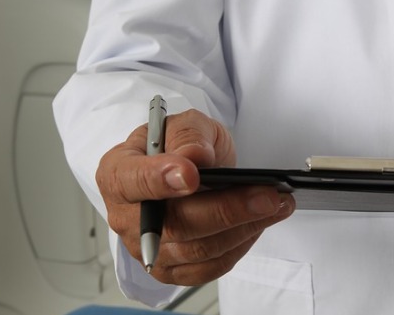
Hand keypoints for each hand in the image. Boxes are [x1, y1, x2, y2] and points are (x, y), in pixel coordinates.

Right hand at [96, 109, 295, 284]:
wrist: (188, 169)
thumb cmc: (180, 146)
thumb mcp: (185, 124)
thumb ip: (188, 134)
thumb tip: (194, 156)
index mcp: (117, 174)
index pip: (131, 181)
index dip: (159, 180)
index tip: (191, 175)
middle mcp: (126, 218)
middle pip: (173, 224)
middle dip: (225, 210)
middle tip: (266, 195)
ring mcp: (149, 249)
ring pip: (198, 249)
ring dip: (244, 228)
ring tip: (276, 204)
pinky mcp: (173, 270)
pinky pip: (209, 267)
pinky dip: (240, 245)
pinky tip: (261, 223)